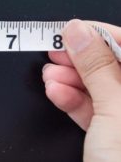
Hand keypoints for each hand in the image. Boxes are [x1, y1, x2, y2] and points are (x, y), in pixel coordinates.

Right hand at [43, 19, 120, 160]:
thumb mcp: (115, 110)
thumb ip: (97, 66)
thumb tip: (79, 31)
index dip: (103, 34)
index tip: (73, 30)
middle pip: (115, 65)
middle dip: (82, 58)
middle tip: (56, 51)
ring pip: (102, 87)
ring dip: (71, 79)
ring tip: (50, 75)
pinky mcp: (117, 135)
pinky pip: (96, 109)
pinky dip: (73, 100)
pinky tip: (56, 93)